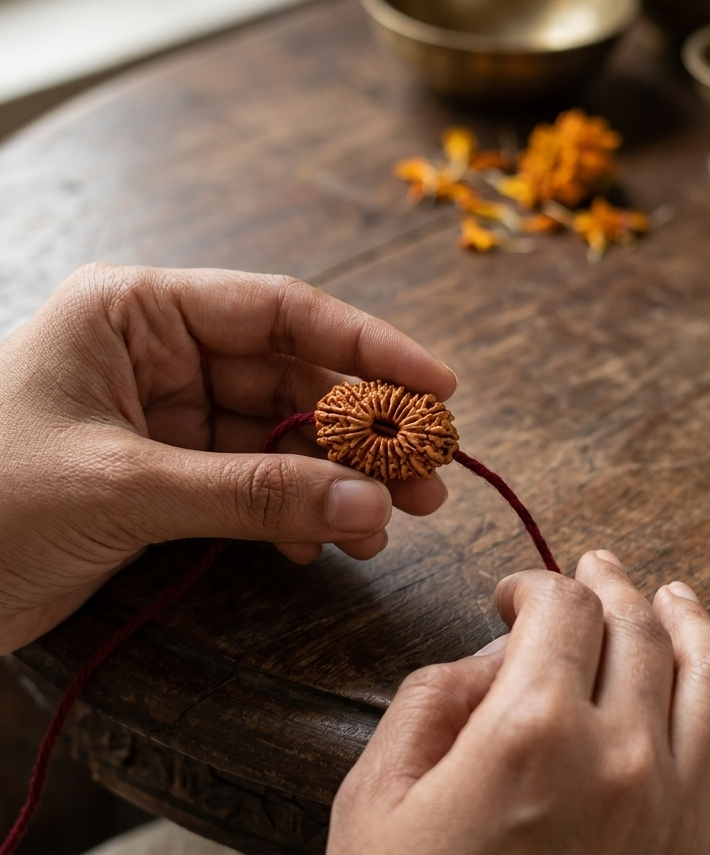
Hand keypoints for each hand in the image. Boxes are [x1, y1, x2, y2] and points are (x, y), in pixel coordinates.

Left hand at [0, 264, 454, 650]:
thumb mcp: (124, 489)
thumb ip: (252, 494)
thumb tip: (370, 505)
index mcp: (135, 312)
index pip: (278, 310)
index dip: (368, 345)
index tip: (440, 388)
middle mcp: (156, 354)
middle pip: (290, 377)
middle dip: (363, 430)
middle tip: (432, 478)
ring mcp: (162, 418)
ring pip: (279, 437)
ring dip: (336, 480)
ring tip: (393, 523)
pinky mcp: (161, 478)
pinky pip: (250, 485)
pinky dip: (291, 514)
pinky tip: (321, 544)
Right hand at [303, 554, 709, 854]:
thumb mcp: (372, 801)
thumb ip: (431, 700)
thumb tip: (490, 657)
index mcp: (528, 732)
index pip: (563, 610)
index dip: (536, 586)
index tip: (515, 599)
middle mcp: (620, 762)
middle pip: (640, 631)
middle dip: (613, 588)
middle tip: (596, 575)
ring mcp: (681, 822)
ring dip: (694, 623)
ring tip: (674, 599)